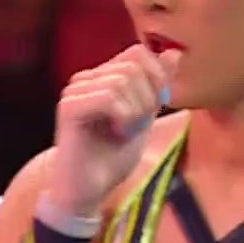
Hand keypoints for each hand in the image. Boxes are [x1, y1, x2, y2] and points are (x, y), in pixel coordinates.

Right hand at [47, 44, 179, 217]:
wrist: (87, 189)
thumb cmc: (112, 156)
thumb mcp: (145, 116)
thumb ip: (157, 86)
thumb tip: (174, 53)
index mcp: (102, 76)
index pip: (138, 53)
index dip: (156, 77)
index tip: (154, 108)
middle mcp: (86, 78)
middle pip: (133, 64)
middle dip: (148, 97)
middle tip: (139, 124)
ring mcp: (75, 90)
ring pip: (122, 80)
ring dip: (136, 110)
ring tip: (126, 131)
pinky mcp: (69, 106)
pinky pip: (108, 97)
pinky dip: (123, 117)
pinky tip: (118, 132)